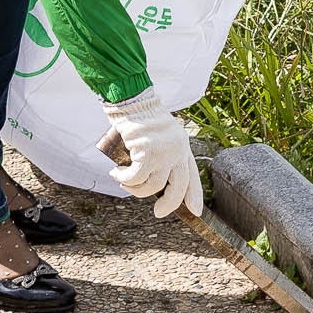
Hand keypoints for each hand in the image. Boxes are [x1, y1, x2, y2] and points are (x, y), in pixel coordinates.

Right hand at [98, 87, 201, 218]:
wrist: (131, 99)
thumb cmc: (140, 117)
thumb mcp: (157, 137)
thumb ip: (160, 156)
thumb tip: (155, 183)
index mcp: (182, 146)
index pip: (192, 175)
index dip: (194, 195)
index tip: (195, 211)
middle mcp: (177, 149)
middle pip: (178, 186)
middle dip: (169, 204)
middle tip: (159, 213)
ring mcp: (164, 151)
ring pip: (153, 186)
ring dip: (135, 188)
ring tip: (123, 179)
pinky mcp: (148, 151)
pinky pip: (136, 177)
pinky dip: (125, 178)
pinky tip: (117, 172)